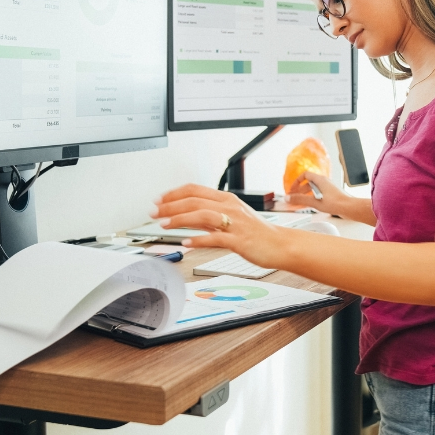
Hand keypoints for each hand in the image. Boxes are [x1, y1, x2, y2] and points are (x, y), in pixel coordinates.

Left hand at [150, 184, 288, 268]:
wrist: (280, 245)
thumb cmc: (257, 232)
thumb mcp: (234, 216)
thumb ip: (212, 213)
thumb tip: (189, 214)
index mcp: (226, 199)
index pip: (194, 189)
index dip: (173, 193)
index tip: (158, 200)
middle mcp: (229, 207)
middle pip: (194, 200)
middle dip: (170, 206)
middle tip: (153, 212)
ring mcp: (234, 223)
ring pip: (201, 215)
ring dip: (179, 219)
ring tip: (163, 225)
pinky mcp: (239, 240)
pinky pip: (215, 238)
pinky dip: (198, 240)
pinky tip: (186, 242)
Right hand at [286, 171, 348, 215]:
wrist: (349, 208)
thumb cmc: (337, 203)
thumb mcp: (315, 202)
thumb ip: (300, 200)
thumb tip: (289, 198)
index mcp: (320, 180)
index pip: (305, 175)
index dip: (297, 181)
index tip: (292, 189)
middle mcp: (324, 182)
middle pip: (308, 183)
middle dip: (300, 190)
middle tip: (294, 197)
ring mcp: (328, 188)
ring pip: (313, 189)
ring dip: (305, 195)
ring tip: (300, 202)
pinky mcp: (331, 195)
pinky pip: (318, 194)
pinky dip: (312, 198)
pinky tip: (310, 205)